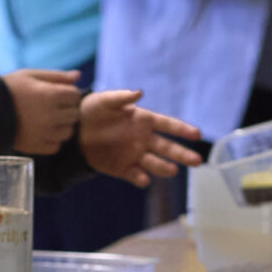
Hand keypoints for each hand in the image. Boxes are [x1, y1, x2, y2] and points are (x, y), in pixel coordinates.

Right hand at [2, 67, 84, 155]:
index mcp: (50, 95)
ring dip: (61, 125)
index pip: (75, 95)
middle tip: (51, 106)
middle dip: (66, 109)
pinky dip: (51, 140)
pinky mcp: (36, 147)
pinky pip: (56, 146)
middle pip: (75, 114)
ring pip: (68, 132)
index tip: (56, 93)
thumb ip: (56, 76)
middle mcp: (50, 116)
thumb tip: (78, 75)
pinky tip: (40, 131)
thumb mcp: (30, 75)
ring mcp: (44, 133)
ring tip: (46, 119)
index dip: (67, 93)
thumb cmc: (8, 89)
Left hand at [76, 89, 203, 185]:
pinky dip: (140, 178)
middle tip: (197, 161)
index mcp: (143, 120)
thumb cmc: (92, 110)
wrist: (74, 131)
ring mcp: (134, 155)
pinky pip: (135, 175)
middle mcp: (143, 139)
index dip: (182, 129)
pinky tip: (143, 179)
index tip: (196, 134)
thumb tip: (139, 93)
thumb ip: (122, 97)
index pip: (168, 125)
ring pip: (155, 163)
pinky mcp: (123, 168)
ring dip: (164, 168)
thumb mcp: (105, 100)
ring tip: (172, 170)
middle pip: (168, 148)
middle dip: (182, 154)